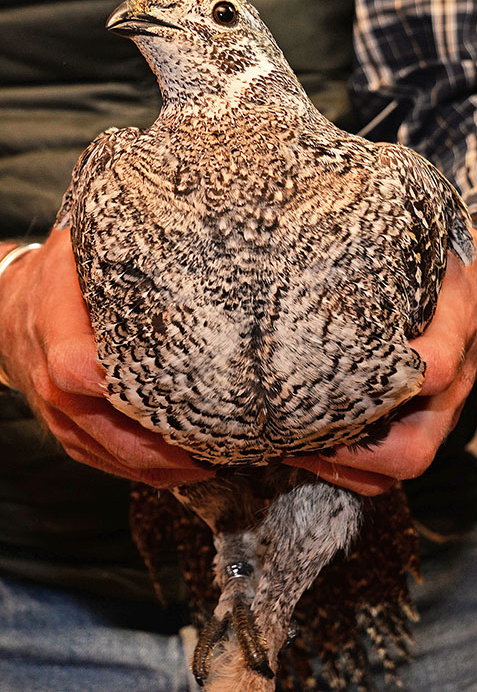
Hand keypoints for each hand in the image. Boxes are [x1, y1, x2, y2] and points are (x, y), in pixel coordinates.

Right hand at [0, 228, 214, 487]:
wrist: (11, 308)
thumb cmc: (59, 276)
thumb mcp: (81, 251)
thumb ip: (124, 254)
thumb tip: (194, 240)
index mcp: (52, 328)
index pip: (76, 367)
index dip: (124, 387)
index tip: (183, 394)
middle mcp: (50, 380)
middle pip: (106, 429)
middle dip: (165, 445)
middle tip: (221, 443)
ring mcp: (57, 413)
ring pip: (111, 455)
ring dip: (163, 467)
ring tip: (216, 460)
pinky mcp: (68, 431)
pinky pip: (105, 461)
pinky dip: (146, 471)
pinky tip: (183, 468)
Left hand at [285, 216, 476, 494]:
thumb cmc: (446, 273)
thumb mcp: (425, 255)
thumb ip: (385, 260)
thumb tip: (313, 248)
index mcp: (452, 337)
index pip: (433, 368)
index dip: (388, 381)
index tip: (330, 378)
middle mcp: (448, 390)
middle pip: (414, 449)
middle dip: (352, 453)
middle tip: (293, 434)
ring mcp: (437, 415)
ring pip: (401, 468)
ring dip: (344, 468)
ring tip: (290, 448)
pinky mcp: (423, 424)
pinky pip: (393, 469)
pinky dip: (352, 470)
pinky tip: (309, 450)